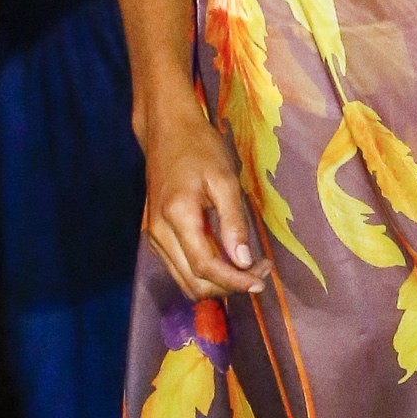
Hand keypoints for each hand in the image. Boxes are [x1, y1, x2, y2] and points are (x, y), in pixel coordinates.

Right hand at [141, 95, 270, 300]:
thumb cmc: (199, 149)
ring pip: (186, 282)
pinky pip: (180, 270)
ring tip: (247, 269)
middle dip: (229, 286)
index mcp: (177, 216)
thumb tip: (244, 261)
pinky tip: (227, 262)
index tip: (261, 281)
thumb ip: (234, 222)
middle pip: (194, 283)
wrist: (167, 131)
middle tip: (259, 272)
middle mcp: (159, 233)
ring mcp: (154, 237)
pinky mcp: (156, 237)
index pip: (205, 266)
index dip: (235, 281)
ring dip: (217, 285)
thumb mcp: (225, 180)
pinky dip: (204, 275)